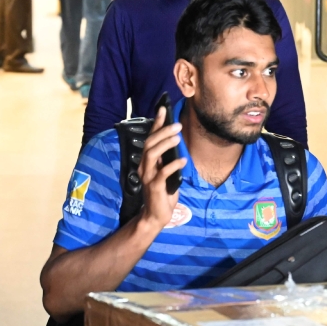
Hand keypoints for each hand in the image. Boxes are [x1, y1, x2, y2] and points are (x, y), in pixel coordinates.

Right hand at [136, 107, 186, 233]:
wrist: (156, 216)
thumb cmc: (163, 192)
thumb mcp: (166, 172)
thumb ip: (167, 158)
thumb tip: (176, 140)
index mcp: (147, 162)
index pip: (150, 138)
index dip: (156, 124)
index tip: (163, 110)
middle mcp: (144, 167)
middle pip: (149, 144)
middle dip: (162, 132)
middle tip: (177, 125)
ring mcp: (148, 177)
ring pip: (151, 155)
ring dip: (165, 144)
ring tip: (177, 138)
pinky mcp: (155, 187)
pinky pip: (162, 173)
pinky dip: (172, 165)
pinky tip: (182, 161)